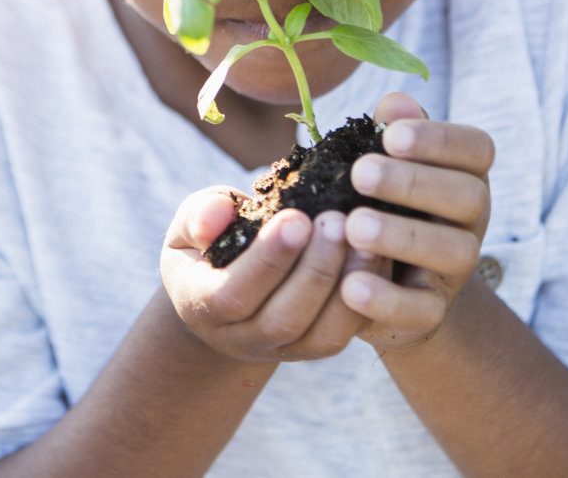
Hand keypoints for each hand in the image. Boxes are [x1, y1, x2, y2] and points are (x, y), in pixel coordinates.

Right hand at [160, 186, 381, 362]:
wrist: (224, 287)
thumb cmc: (210, 242)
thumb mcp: (191, 223)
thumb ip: (200, 216)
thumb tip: (214, 217)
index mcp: (200, 306)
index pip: (232, 295)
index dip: (267, 261)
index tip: (297, 217)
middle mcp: (240, 339)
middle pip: (283, 321)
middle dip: (315, 270)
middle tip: (338, 221)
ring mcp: (281, 350)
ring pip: (321, 336)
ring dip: (346, 287)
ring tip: (365, 239)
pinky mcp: (314, 348)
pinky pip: (345, 333)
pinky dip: (367, 298)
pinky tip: (376, 255)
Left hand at [340, 92, 493, 352]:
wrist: (380, 279)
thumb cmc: (380, 200)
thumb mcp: (383, 163)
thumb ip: (390, 132)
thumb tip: (397, 104)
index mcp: (463, 174)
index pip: (476, 149)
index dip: (439, 140)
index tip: (391, 136)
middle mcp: (470, 220)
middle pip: (468, 197)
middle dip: (415, 183)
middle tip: (361, 175)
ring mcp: (456, 269)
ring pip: (453, 252)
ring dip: (403, 237)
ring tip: (353, 226)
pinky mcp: (431, 312)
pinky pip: (422, 310)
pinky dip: (387, 300)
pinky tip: (350, 285)